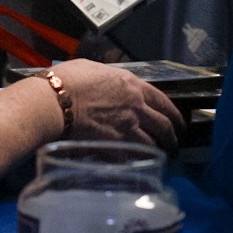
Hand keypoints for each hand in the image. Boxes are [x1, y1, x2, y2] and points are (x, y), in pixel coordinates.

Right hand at [51, 59, 183, 150]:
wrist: (54, 102)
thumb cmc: (67, 81)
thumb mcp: (94, 69)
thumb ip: (110, 79)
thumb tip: (109, 83)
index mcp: (132, 86)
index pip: (163, 101)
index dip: (174, 114)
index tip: (178, 121)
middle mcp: (136, 107)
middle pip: (165, 125)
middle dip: (173, 136)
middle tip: (174, 143)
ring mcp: (127, 128)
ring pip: (153, 144)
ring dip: (158, 150)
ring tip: (159, 156)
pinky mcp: (115, 146)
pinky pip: (133, 156)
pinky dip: (137, 161)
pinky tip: (137, 163)